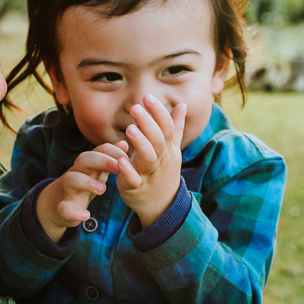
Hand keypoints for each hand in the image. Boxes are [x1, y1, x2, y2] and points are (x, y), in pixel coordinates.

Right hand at [35, 143, 125, 242]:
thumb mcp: (98, 171)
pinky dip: (74, 212)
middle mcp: (77, 173)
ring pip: (71, 179)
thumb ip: (110, 159)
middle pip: (83, 159)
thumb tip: (124, 143)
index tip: (126, 158)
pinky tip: (86, 215)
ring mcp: (69, 190)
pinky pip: (64, 208)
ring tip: (103, 190)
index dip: (112, 151)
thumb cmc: (84, 184)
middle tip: (118, 168)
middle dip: (101, 160)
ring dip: (87, 182)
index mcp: (88, 165)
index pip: (98, 150)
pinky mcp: (64, 208)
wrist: (58, 204)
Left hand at [117, 95, 186, 227]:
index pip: (167, 128)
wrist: (162, 206)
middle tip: (135, 107)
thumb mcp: (172, 150)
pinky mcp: (136, 188)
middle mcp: (161, 160)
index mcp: (168, 149)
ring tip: (130, 129)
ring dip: (140, 144)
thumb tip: (182, 105)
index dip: (158, 112)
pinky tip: (121, 160)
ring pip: (149, 159)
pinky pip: (134, 180)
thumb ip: (175, 127)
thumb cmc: (164, 172)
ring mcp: (149, 174)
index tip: (147, 97)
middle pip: (158, 140)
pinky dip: (128, 171)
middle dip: (148, 123)